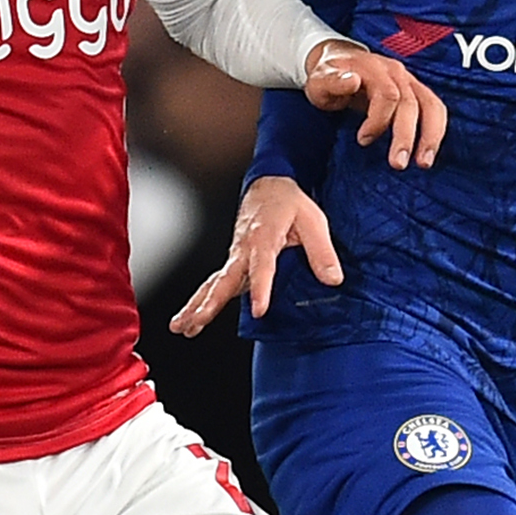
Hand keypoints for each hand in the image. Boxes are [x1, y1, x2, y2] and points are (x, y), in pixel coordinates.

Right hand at [170, 175, 337, 334]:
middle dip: (210, 302)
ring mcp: (235, 259)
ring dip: (196, 306)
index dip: (260, 288)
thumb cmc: (289, 204)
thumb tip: (333, 279)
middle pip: (225, 280)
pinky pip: (215, 285)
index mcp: (263, 238)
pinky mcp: (234, 265)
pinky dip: (200, 302)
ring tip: (182, 327)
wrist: (268, 187)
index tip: (259, 309)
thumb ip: (322, 251)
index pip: (261, 266)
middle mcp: (243, 250)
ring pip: (213, 285)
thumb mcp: (312, 220)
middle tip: (198, 320)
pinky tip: (191, 322)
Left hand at [301, 40, 443, 170]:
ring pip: (430, 106)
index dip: (378, 121)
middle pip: (410, 104)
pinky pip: (435, 108)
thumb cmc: (327, 77)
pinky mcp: (416, 91)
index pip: (388, 95)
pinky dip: (436, 130)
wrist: (340, 61)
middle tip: (398, 164)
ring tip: (424, 163)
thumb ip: (332, 81)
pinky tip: (429, 152)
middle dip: (406, 136)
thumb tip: (352, 81)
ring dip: (430, 136)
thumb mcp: (319, 79)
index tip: (362, 140)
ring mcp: (408, 80)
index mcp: (373, 68)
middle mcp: (395, 72)